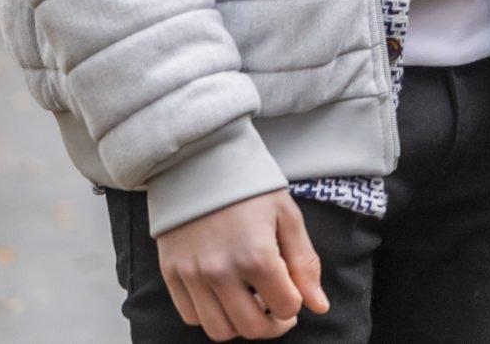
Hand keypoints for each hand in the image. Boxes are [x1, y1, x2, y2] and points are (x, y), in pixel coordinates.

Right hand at [155, 190, 324, 339]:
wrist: (200, 163)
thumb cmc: (249, 188)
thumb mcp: (287, 217)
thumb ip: (305, 264)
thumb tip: (319, 305)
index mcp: (256, 256)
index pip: (285, 307)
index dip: (296, 304)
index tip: (295, 292)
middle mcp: (220, 272)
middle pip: (251, 327)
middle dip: (272, 324)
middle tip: (277, 308)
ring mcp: (191, 276)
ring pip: (219, 330)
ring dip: (241, 324)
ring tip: (251, 301)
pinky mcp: (171, 274)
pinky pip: (191, 316)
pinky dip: (211, 315)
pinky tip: (224, 295)